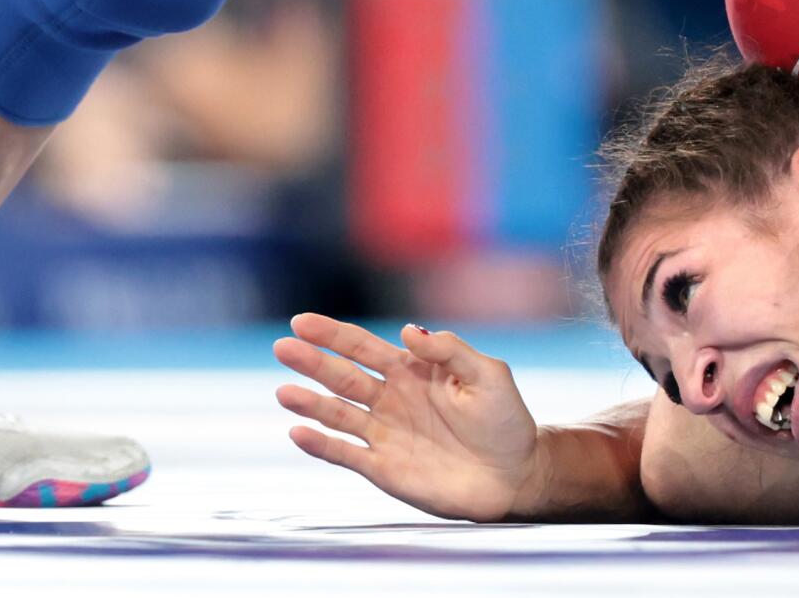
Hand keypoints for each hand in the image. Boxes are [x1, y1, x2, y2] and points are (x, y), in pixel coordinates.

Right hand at [274, 313, 539, 521]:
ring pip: (338, 415)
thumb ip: (449, 351)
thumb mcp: (488, 374)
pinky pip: (347, 455)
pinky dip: (322, 445)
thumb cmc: (504, 421)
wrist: (516, 476)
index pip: (361, 347)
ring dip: (310, 403)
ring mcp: (384, 434)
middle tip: (283, 348)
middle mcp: (389, 400)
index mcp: (409, 371)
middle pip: (342, 377)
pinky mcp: (385, 469)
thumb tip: (408, 330)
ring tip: (284, 392)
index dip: (332, 334)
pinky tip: (299, 433)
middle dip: (312, 362)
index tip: (301, 322)